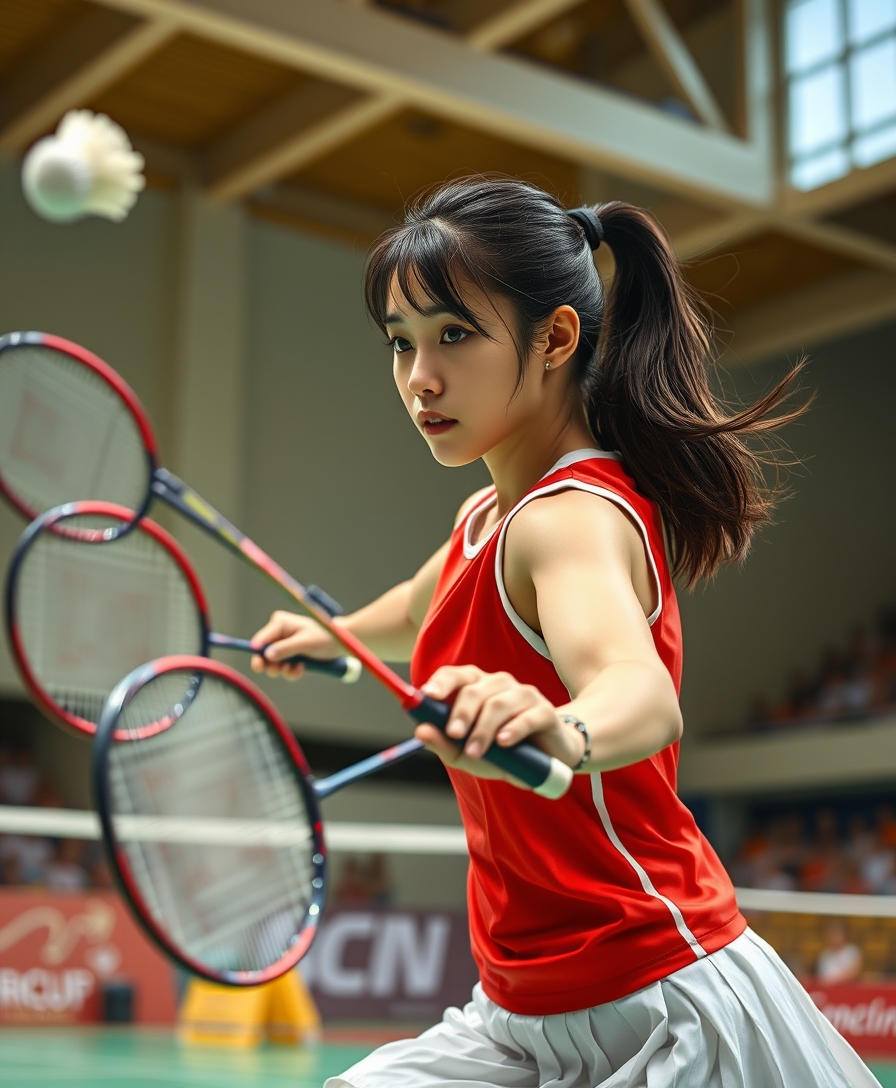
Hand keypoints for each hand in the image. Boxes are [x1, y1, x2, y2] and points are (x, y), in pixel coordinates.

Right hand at [249, 610, 343, 680]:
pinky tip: (301, 669)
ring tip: (297, 668)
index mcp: (280, 623)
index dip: (257, 653)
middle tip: (280, 670)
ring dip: (284, 670)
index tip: (258, 666)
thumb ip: (286, 648)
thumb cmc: (325, 637)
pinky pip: (282, 668)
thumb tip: (267, 655)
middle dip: (272, 665)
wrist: (339, 644)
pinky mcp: (288, 654)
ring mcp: (283, 644)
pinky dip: (290, 672)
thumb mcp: (305, 643)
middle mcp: (278, 632)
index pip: (261, 639)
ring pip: (272, 664)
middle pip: (263, 654)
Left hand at [415, 665, 585, 782]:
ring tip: (476, 752)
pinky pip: (527, 716)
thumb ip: (444, 744)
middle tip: (453, 735)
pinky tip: (504, 742)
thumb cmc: (503, 752)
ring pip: (498, 704)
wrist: (548, 761)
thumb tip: (420, 731)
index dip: (441, 682)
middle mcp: (499, 684)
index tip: (428, 695)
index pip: (455, 675)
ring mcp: (524, 695)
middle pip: (475, 690)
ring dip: (483, 729)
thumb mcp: (468, 754)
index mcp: (477, 687)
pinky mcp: (545, 711)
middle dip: (461, 713)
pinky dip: (513, 729)